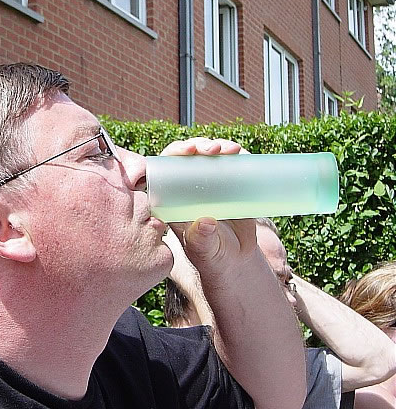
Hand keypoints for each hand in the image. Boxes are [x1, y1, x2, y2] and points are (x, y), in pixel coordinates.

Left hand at [161, 137, 257, 279]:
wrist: (235, 262)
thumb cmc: (212, 259)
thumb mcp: (205, 253)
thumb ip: (202, 240)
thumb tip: (205, 222)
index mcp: (173, 201)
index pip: (165, 170)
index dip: (173, 154)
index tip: (189, 151)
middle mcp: (189, 189)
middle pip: (188, 157)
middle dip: (199, 146)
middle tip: (215, 149)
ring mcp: (209, 186)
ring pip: (209, 157)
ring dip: (219, 147)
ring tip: (233, 150)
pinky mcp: (229, 186)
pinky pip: (231, 165)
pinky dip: (237, 156)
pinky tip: (243, 154)